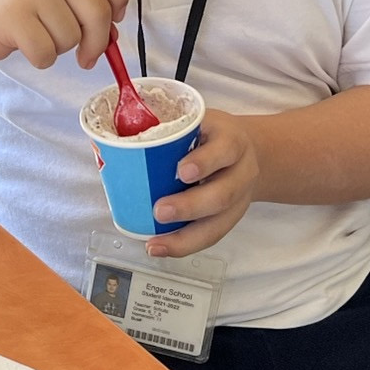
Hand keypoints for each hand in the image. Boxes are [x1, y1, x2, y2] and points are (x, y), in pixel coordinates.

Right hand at [0, 0, 130, 71]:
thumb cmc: (16, 5)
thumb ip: (85, 5)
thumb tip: (112, 35)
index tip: (113, 17)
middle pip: (98, 13)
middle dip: (96, 42)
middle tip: (86, 55)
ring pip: (72, 38)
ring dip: (61, 49)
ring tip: (39, 36)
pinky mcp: (13, 17)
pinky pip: (47, 53)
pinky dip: (41, 59)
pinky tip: (26, 46)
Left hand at [149, 110, 259, 257]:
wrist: (249, 151)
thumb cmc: (211, 135)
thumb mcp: (199, 121)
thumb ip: (170, 128)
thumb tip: (120, 140)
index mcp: (232, 140)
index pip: (225, 150)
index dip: (205, 162)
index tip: (182, 171)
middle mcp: (241, 172)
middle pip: (223, 194)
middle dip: (190, 206)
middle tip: (159, 210)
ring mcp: (239, 200)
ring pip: (218, 224)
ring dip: (185, 236)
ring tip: (156, 242)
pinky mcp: (230, 219)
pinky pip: (210, 236)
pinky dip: (184, 245)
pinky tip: (160, 247)